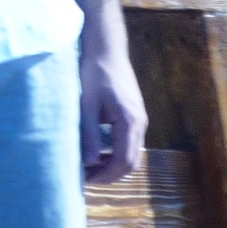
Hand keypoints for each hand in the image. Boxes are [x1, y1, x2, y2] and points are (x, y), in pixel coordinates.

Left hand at [79, 28, 146, 184]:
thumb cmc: (94, 72)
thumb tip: (88, 163)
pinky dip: (116, 151)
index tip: (86, 179)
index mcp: (130, 121)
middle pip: (131, 161)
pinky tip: (98, 150)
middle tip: (87, 176)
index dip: (106, 175)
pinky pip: (129, 141)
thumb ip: (90, 134)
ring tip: (90, 166)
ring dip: (113, 163)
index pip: (123, 161)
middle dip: (110, 173)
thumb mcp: (87, 104)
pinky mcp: (135, 113)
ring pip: (131, 152)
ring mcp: (140, 118)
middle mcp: (140, 122)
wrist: (106, 47)